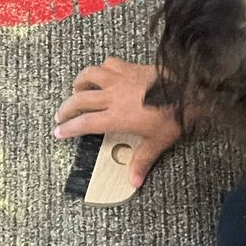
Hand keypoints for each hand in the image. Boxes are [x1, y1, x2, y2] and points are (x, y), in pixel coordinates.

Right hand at [55, 57, 181, 185]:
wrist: (187, 91)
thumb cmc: (173, 117)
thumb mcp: (157, 142)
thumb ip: (142, 161)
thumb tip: (134, 181)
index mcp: (116, 117)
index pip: (84, 124)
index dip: (68, 129)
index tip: (58, 132)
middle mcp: (112, 97)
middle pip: (79, 99)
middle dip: (65, 108)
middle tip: (59, 115)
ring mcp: (119, 79)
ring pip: (89, 76)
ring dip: (79, 83)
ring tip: (76, 90)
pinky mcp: (129, 68)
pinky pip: (108, 64)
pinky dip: (101, 68)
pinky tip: (102, 73)